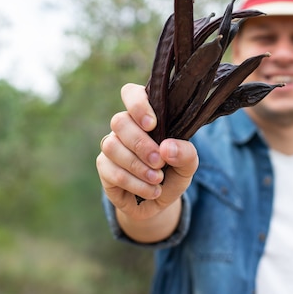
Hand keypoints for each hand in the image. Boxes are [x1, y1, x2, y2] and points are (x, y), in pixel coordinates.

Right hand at [96, 83, 198, 223]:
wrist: (159, 200)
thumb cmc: (173, 172)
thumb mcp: (188, 164)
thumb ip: (185, 153)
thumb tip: (167, 147)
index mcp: (145, 115)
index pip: (131, 93)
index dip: (138, 105)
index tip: (152, 124)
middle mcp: (125, 126)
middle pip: (119, 121)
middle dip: (141, 144)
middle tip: (159, 162)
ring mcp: (112, 145)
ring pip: (112, 146)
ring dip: (137, 165)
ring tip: (157, 178)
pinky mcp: (104, 167)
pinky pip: (111, 170)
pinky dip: (135, 183)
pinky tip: (151, 190)